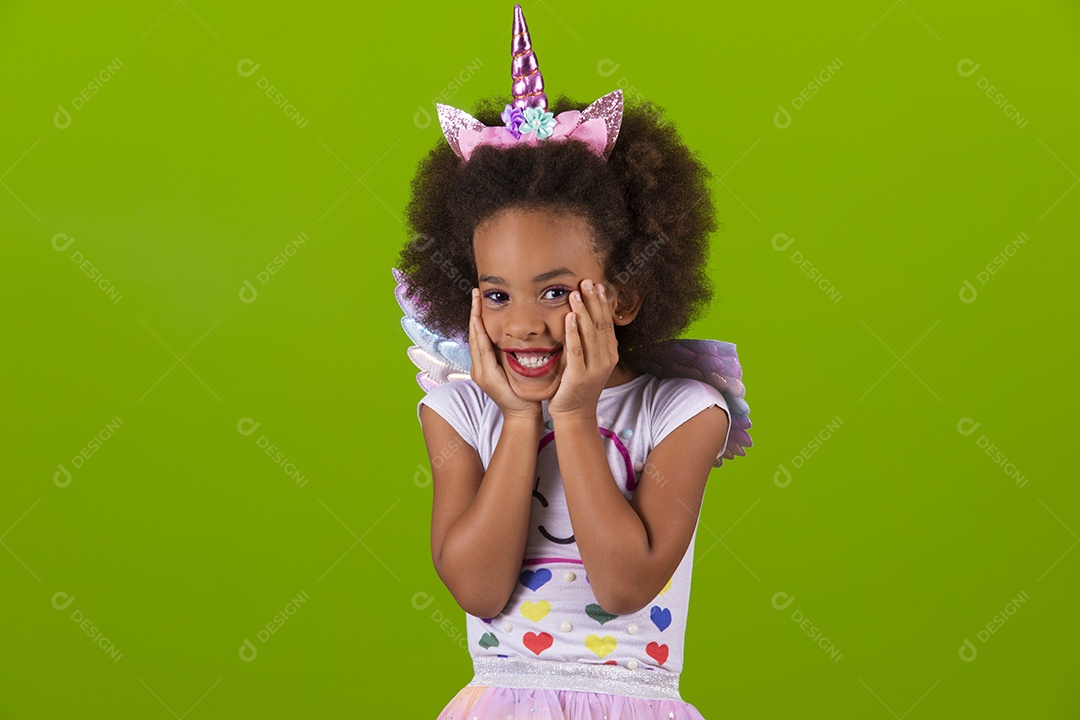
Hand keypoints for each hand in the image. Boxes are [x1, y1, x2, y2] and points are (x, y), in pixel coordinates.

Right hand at [468, 288, 541, 420]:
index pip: (481, 335)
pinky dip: (480, 334)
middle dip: (474, 312)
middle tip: (476, 292)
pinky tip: (479, 321)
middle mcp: (479, 367)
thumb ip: (514, 352)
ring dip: (475, 319)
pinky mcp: (485, 376)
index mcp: (486, 364)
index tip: (481, 298)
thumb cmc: (525, 392)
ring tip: (476, 301)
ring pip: (476, 339)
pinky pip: (482, 350)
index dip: (479, 316)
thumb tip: (521, 331)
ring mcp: (480, 372)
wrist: (524, 414)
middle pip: (474, 334)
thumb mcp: (518, 367)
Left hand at [549, 279, 618, 418]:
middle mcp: (606, 359)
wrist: (575, 413)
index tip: (597, 285)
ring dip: (582, 312)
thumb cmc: (578, 385)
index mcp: (610, 353)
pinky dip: (573, 332)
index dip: (602, 303)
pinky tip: (569, 317)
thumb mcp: (590, 362)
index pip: (607, 322)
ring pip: (590, 334)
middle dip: (593, 302)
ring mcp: (595, 368)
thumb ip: (592, 343)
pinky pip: (576, 349)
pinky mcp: (580, 376)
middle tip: (586, 282)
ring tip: (576, 294)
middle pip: (600, 324)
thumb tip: (589, 318)